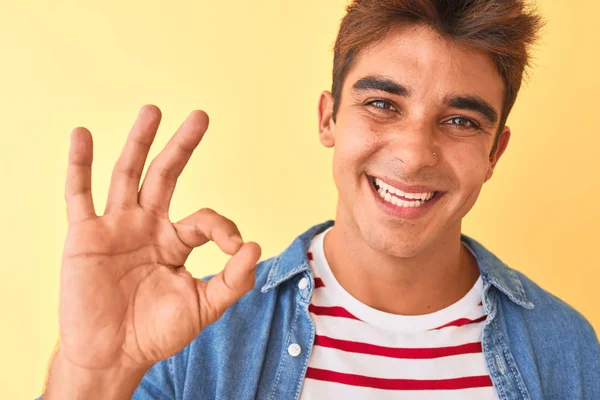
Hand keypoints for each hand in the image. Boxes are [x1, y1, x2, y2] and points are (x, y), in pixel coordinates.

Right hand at [58, 105, 260, 372]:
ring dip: (139, 143)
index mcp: (176, 241)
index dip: (223, 228)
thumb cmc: (156, 333)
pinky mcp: (86, 235)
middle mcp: (148, 226)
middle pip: (167, 176)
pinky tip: (81, 135)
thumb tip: (254, 247)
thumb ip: (232, 281)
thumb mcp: (203, 308)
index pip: (205, 218)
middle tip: (201, 116)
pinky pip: (79, 195)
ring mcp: (117, 227)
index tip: (234, 248)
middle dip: (182, 146)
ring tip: (153, 111)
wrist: (113, 356)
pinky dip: (79, 165)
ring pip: (128, 175)